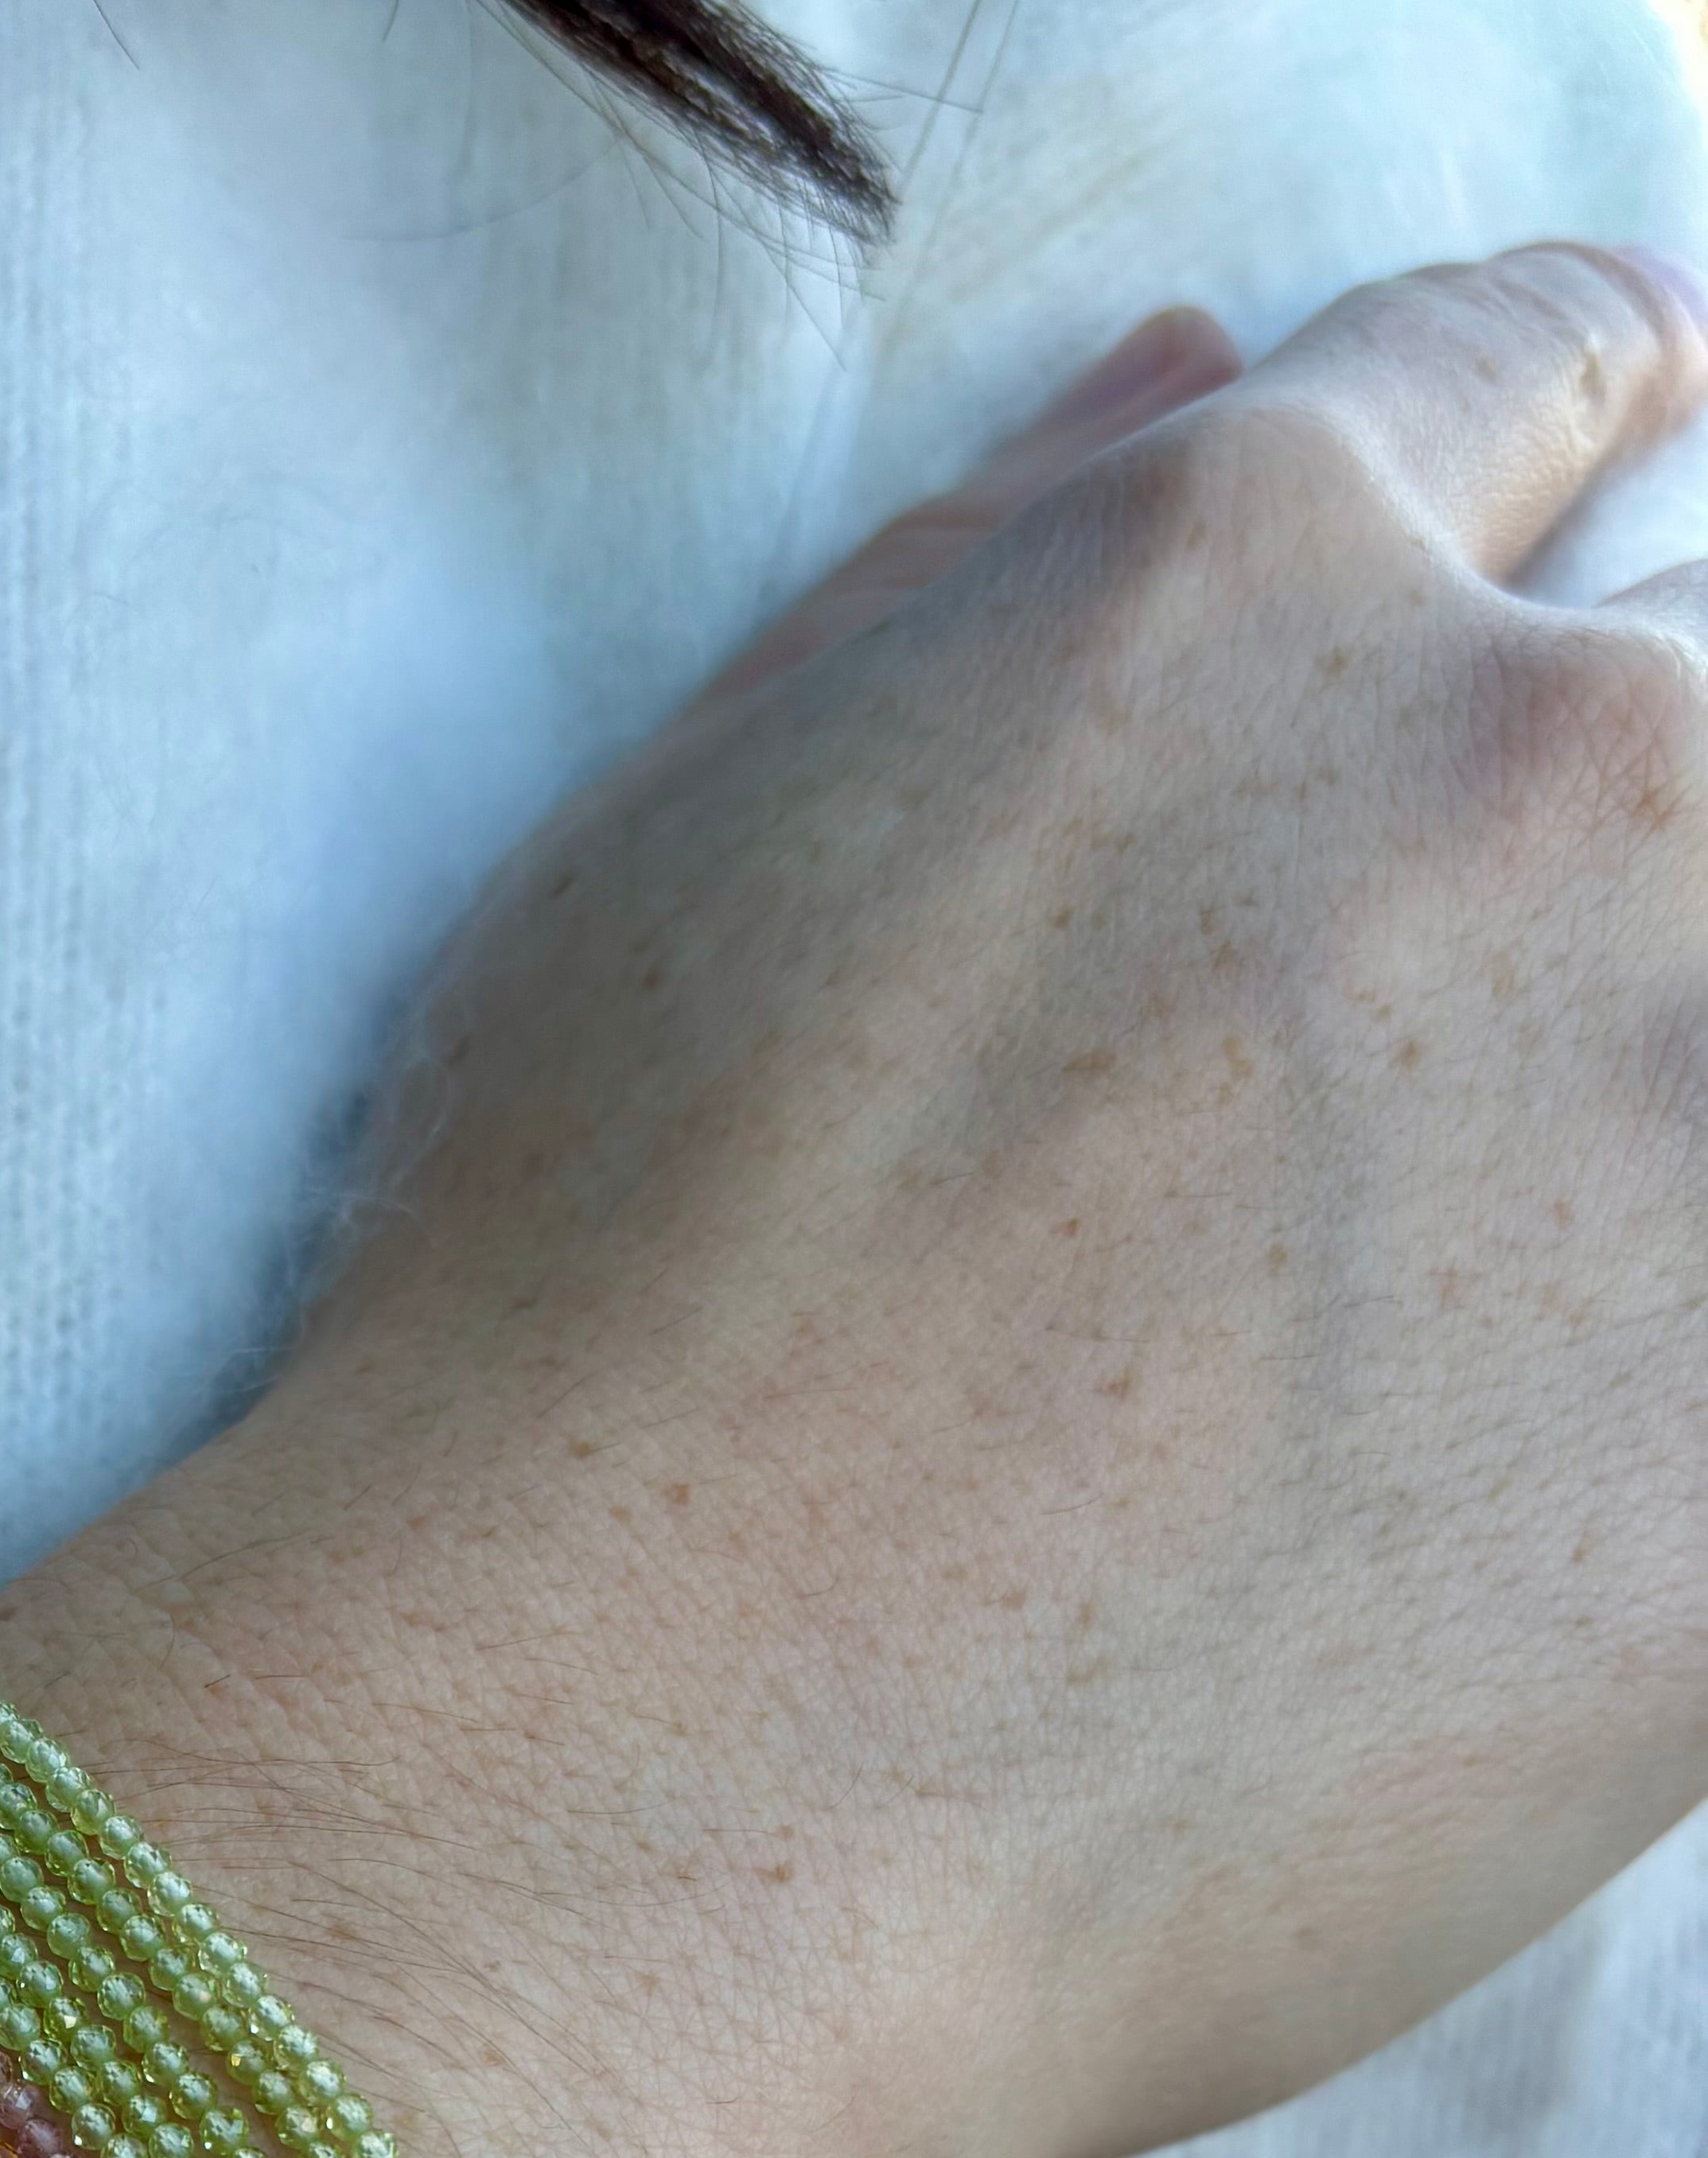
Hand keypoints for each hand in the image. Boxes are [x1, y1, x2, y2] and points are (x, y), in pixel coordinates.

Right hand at [0, 245, 1707, 2157]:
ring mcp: (1697, 1114)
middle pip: (1690, 720)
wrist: (623, 1777)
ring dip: (1605, 1154)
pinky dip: (1622, 1432)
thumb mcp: (665, 861)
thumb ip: (965, 587)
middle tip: (1417, 1078)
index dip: (1564, 445)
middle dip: (1595, 845)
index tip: (1598, 507)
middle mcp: (1546, 773)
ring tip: (1403, 1360)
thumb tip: (1199, 380)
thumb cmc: (562, 1340)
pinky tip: (1443, 1545)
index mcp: (1250, 587)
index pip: (1526, 384)